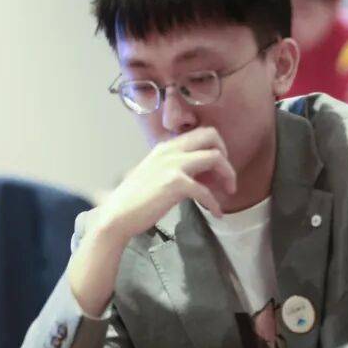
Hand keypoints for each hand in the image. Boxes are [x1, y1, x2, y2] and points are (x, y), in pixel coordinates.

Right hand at [93, 126, 237, 243]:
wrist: (118, 215)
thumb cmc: (134, 199)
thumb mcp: (155, 174)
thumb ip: (175, 168)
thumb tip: (200, 176)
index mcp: (165, 146)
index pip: (200, 133)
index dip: (214, 148)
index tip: (215, 170)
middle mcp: (170, 150)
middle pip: (211, 135)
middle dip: (226, 154)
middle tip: (226, 175)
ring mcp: (173, 165)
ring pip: (215, 157)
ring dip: (228, 174)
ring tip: (229, 191)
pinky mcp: (175, 183)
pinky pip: (206, 190)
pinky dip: (215, 203)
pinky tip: (217, 213)